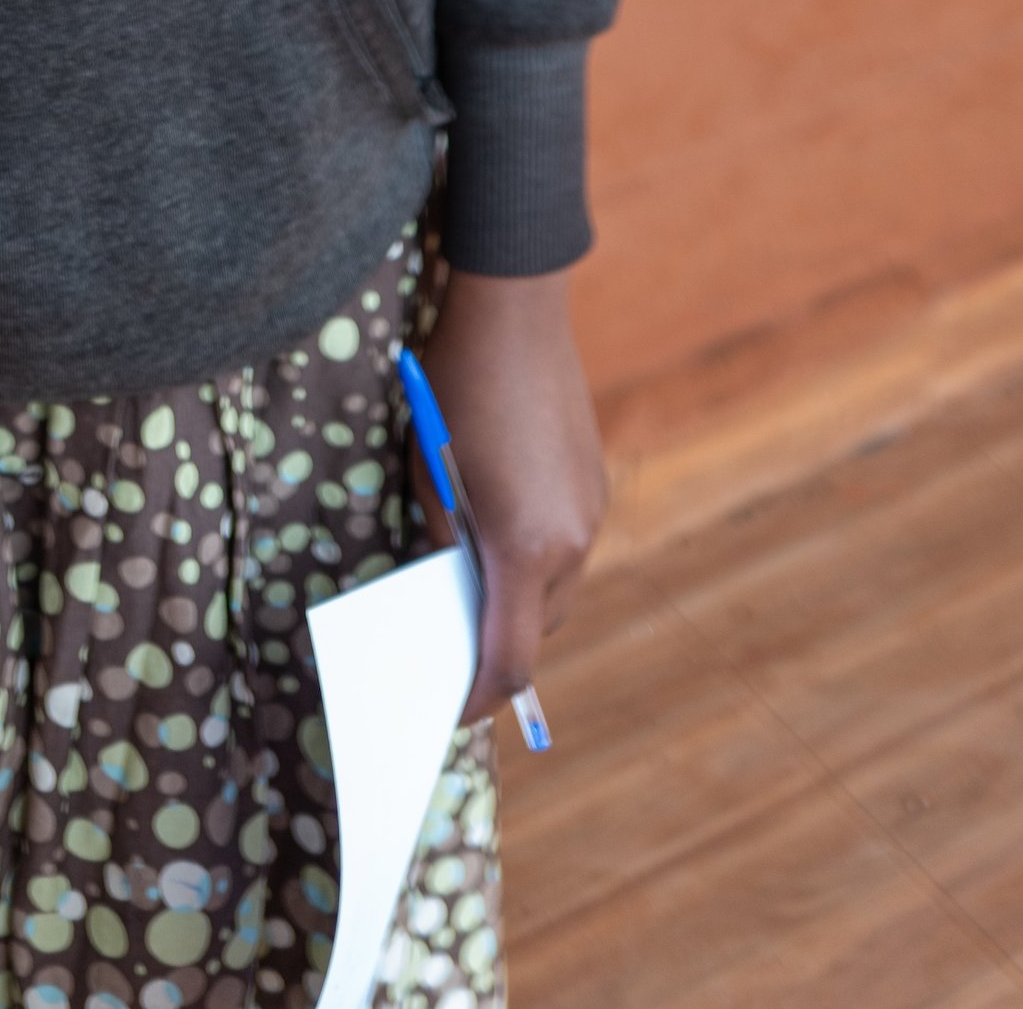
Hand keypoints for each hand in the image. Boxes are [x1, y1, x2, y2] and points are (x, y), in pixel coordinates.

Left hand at [413, 268, 606, 723]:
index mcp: (525, 547)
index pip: (510, 656)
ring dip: (522, 603)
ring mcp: (591, 510)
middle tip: (453, 654)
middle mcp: (571, 540)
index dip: (481, 696)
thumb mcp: (428, 473)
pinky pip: (568, 546)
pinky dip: (538, 562)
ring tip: (474, 597)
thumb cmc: (456, 388)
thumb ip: (443, 543)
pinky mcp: (594, 482)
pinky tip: (501, 538)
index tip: (453, 714)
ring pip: (559, 589)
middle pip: (541, 628)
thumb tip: (449, 589)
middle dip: (500, 649)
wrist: (515, 308)